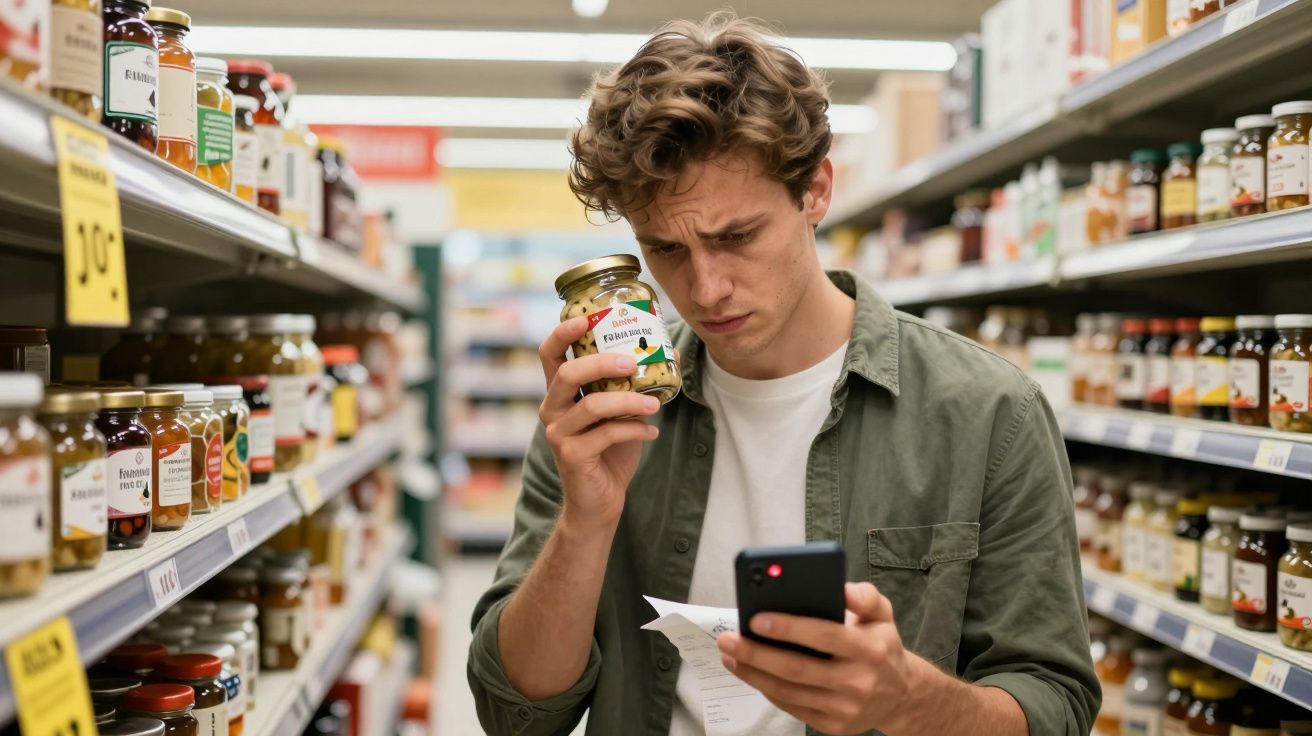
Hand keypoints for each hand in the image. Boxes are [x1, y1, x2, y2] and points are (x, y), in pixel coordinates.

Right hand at [538, 316, 661, 530]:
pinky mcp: (571, 456)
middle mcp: (552, 409)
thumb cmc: (608, 451)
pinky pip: (607, 434)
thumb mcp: (620, 412)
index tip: (585, 317)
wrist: (599, 501)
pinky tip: (652, 432)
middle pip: (568, 373)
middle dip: (602, 363)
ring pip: (592, 405)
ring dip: (628, 401)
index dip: (562, 333)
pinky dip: (635, 429)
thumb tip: (669, 355)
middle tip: (632, 363)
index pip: (549, 354)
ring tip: (654, 404)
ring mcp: (558, 433)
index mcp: (559, 393)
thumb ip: (631, 386)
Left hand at [717, 583, 921, 734]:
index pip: (824, 636)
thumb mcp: (882, 613)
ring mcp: (845, 708)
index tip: (755, 618)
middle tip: (728, 639)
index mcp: (870, 649)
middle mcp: (859, 681)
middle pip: (797, 668)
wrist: (902, 695)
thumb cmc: (882, 646)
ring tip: (730, 655)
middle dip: (756, 653)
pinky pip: (792, 706)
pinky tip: (751, 673)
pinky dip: (767, 689)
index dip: (788, 628)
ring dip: (752, 673)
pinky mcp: (834, 725)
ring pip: (788, 691)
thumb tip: (840, 588)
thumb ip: (864, 595)